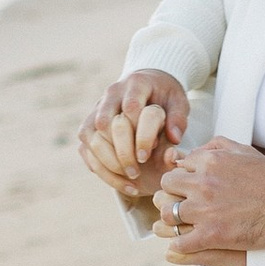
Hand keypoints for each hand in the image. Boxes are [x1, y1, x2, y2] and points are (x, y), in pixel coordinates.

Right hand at [78, 69, 188, 199]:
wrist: (148, 86)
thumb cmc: (165, 98)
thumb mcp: (179, 103)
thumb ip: (178, 119)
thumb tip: (173, 139)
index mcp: (136, 84)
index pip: (130, 107)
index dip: (138, 135)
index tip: (147, 156)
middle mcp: (112, 94)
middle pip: (104, 124)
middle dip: (120, 152)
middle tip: (136, 172)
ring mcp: (96, 109)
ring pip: (89, 136)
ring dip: (107, 163)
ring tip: (129, 181)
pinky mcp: (89, 125)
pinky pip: (85, 148)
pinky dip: (100, 168)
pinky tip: (120, 181)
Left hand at [153, 136, 264, 262]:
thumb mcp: (243, 151)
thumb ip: (214, 147)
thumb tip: (188, 156)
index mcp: (209, 161)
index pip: (178, 168)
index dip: (183, 179)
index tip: (190, 189)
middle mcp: (203, 183)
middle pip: (167, 187)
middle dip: (172, 195)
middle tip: (182, 204)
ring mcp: (205, 210)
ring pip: (168, 214)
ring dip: (173, 219)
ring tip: (183, 224)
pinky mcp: (212, 235)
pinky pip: (180, 242)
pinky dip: (180, 244)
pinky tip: (187, 243)